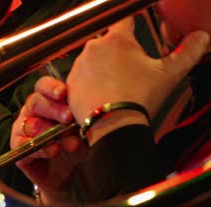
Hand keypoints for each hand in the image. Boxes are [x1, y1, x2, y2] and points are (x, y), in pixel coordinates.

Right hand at [12, 76, 83, 203]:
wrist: (75, 177)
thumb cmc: (81, 147)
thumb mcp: (86, 126)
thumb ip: (82, 112)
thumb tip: (90, 103)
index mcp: (49, 102)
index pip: (43, 86)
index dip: (51, 87)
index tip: (64, 93)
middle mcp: (34, 114)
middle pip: (35, 102)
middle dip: (53, 109)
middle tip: (69, 117)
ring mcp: (24, 132)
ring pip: (29, 123)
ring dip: (48, 131)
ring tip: (68, 141)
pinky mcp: (21, 152)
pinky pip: (23, 146)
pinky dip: (39, 149)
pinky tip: (53, 151)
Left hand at [66, 18, 208, 144]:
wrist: (112, 125)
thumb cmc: (138, 98)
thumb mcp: (170, 73)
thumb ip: (188, 52)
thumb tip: (201, 38)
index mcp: (117, 40)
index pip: (124, 20)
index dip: (131, 23)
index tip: (134, 27)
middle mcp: (93, 49)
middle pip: (108, 44)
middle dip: (119, 54)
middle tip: (132, 71)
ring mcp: (78, 67)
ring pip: (93, 62)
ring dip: (103, 70)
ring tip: (118, 87)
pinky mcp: (69, 86)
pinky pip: (80, 81)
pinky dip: (90, 86)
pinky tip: (103, 96)